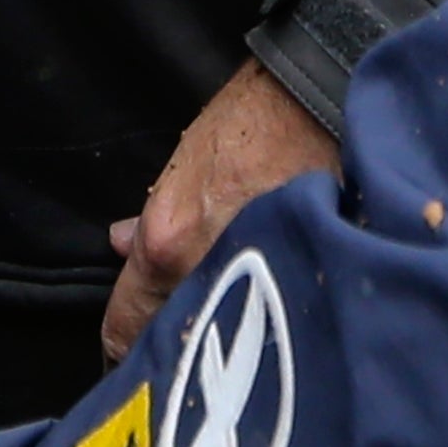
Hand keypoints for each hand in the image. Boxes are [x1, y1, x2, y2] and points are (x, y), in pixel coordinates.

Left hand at [101, 62, 337, 358]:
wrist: (324, 102)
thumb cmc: (253, 120)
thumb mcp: (185, 160)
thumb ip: (151, 216)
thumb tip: (123, 243)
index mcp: (169, 246)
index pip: (126, 329)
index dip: (126, 341)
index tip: (133, 342)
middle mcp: (206, 276)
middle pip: (174, 344)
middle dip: (175, 340)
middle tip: (182, 330)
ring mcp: (257, 287)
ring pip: (222, 338)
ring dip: (220, 332)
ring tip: (228, 319)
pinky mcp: (304, 285)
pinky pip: (271, 324)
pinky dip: (266, 322)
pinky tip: (270, 308)